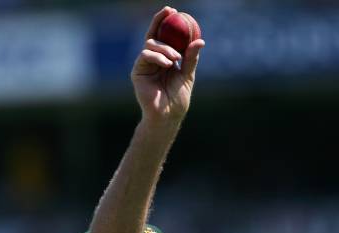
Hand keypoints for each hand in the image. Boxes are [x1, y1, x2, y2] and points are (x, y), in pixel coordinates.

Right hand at [131, 6, 204, 124]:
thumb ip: (190, 58)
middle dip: (160, 22)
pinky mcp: (137, 72)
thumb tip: (200, 40)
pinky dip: (158, 56)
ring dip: (165, 48)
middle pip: (153, 34)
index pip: (164, 36)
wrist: (167, 116)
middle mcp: (153, 60)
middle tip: (170, 13)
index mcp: (164, 59)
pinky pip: (145, 55)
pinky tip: (168, 64)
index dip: (166, 22)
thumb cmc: (177, 100)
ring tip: (176, 59)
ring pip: (150, 44)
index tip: (174, 10)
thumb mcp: (187, 76)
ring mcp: (144, 65)